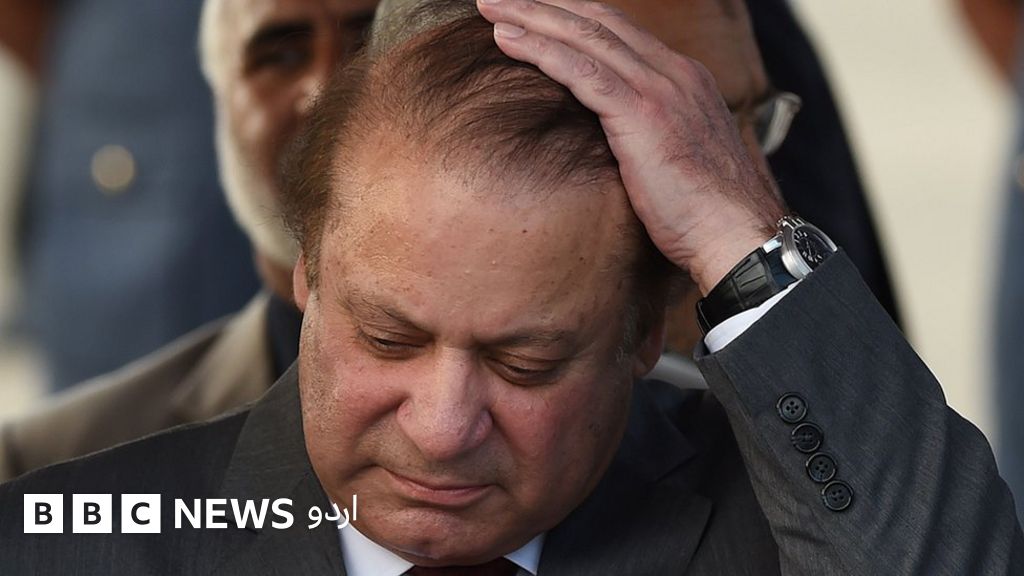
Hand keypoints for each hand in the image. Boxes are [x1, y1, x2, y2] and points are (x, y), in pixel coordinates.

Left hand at [476, 0, 785, 293]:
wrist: (734, 233)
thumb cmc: (704, 212)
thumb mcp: (679, 158)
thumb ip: (650, 134)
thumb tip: (618, 141)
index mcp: (684, 79)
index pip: (620, 30)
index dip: (574, 16)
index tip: (536, 11)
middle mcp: (674, 73)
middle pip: (598, 21)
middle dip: (546, 5)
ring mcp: (659, 90)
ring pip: (584, 37)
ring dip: (532, 18)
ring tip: (491, 8)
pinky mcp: (641, 115)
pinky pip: (580, 71)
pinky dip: (540, 50)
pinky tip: (506, 40)